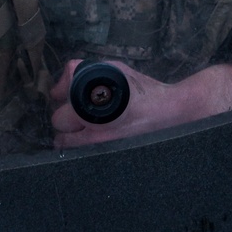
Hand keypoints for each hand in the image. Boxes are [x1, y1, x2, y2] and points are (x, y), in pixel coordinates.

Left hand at [50, 59, 231, 147]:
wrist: (172, 113)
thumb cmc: (143, 91)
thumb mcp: (114, 71)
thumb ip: (84, 72)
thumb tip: (65, 80)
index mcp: (95, 109)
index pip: (60, 110)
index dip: (61, 98)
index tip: (65, 96)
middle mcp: (96, 134)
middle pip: (60, 131)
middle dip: (65, 120)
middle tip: (76, 113)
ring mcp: (103, 150)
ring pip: (67, 148)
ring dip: (71, 137)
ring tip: (84, 128)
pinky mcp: (110, 160)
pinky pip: (82, 157)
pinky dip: (82, 149)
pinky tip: (93, 139)